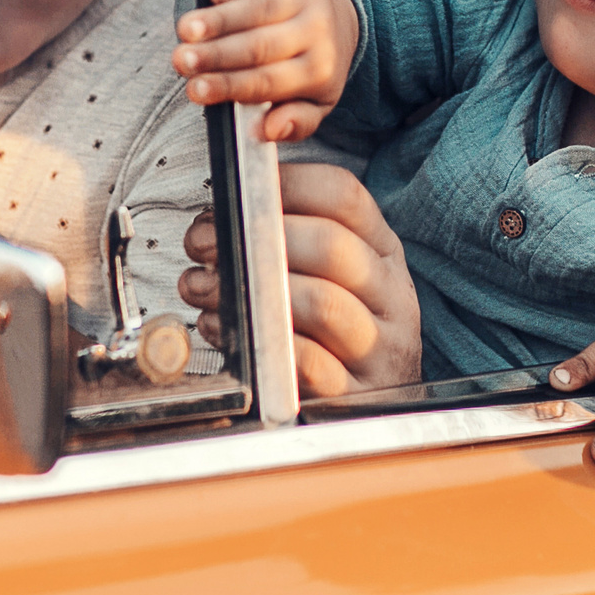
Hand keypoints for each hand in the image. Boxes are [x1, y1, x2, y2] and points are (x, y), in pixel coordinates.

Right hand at [172, 0, 359, 142]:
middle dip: (217, 54)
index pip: (268, 82)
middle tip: (181, 60)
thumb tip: (268, 131)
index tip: (195, 90)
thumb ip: (295, 123)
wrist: (337, 15)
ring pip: (260, 9)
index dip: (229, 86)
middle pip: (261, 46)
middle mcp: (318, 32)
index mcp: (320, 73)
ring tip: (186, 29)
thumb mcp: (315, 104)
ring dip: (220, 19)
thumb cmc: (312, 66)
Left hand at [178, 162, 420, 397]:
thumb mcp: (339, 278)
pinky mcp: (354, 396)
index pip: (345, 196)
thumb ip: (295, 237)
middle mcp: (391, 295)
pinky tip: (225, 331)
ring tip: (203, 287)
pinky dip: (257, 343)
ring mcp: (380, 349)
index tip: (237, 192)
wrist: (381, 410)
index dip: (286, 184)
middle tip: (203, 243)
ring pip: (321, 303)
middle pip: (331, 245)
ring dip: (249, 291)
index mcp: (383, 252)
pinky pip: (307, 363)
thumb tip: (225, 208)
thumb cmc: (340, 337)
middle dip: (256, 237)